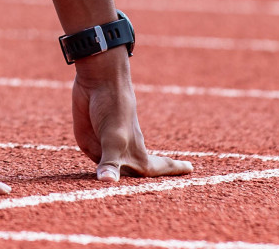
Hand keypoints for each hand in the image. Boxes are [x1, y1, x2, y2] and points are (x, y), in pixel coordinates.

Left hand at [72, 49, 191, 181]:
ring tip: (126, 188)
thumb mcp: (113, 137)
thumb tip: (107, 182)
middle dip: (139, 185)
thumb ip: (111, 162)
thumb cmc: (114, 109)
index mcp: (137, 155)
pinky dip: (97, 168)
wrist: (97, 82)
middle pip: (132, 177)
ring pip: (111, 171)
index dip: (173, 170)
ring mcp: (105, 149)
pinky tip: (99, 175)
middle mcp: (123, 154)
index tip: (190, 168)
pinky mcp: (88, 142)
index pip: (158, 169)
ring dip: (117, 179)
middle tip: (149, 196)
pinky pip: (92, 160)